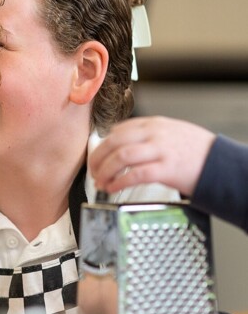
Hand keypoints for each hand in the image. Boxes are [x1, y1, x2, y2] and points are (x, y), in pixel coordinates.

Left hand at [89, 117, 214, 195]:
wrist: (220, 163)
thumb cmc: (194, 151)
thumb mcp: (169, 132)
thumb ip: (146, 135)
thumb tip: (118, 142)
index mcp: (154, 124)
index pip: (118, 130)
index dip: (102, 146)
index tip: (96, 158)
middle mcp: (155, 134)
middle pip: (114, 142)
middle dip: (98, 159)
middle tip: (93, 172)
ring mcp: (161, 150)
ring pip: (121, 157)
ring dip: (105, 172)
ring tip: (101, 183)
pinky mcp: (166, 169)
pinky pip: (135, 175)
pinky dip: (119, 182)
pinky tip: (113, 189)